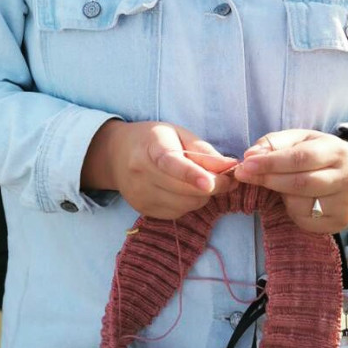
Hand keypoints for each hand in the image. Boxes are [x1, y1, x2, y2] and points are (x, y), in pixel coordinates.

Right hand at [81, 120, 237, 220]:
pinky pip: (178, 213)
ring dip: (202, 196)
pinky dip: (189, 204)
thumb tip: (229, 167)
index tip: (210, 183)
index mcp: (149, 148)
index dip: (191, 175)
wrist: (117, 154)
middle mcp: (140, 173)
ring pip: (185, 205)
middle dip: (212, 186)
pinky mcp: (143, 210)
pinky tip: (184, 191)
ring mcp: (140, 194)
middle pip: (183, 190)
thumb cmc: (153, 140)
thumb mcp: (179, 134)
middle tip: (226, 178)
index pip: (170, 163)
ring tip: (203, 182)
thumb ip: (204, 152)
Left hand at [232, 129, 347, 233]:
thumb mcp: (298, 139)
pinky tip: (295, 200)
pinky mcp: (340, 221)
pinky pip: (305, 220)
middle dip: (268, 179)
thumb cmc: (316, 153)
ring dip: (281, 196)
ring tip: (279, 186)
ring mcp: (346, 203)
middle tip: (244, 175)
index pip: (301, 158)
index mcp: (338, 151)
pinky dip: (292, 210)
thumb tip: (251, 155)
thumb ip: (273, 143)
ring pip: (301, 204)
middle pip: (301, 183)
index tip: (247, 164)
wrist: (347, 173)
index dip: (271, 163)